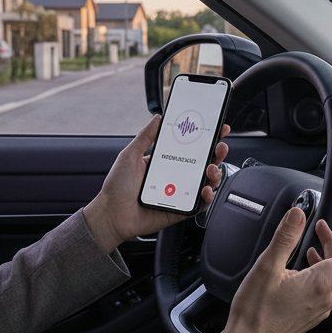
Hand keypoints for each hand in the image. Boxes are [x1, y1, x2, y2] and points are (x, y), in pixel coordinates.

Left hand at [82, 114, 229, 252]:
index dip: (205, 138)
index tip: (216, 128)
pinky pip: (201, 204)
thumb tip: (158, 118)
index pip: (190, 147)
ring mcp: (180, 193)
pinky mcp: (182, 209)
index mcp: (166, 161)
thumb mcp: (130, 155)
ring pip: (207, 182)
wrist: (111, 214)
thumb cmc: (117, 187)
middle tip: (219, 146)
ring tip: (211, 168)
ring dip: (215, 173)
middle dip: (217, 153)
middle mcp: (176, 176)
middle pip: (204, 163)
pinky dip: (208, 196)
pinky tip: (205, 189)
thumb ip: (145, 136)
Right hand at [207, 206, 331, 332]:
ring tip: (322, 230)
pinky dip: (326, 263)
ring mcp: (323, 305)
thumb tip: (298, 214)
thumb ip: (285, 237)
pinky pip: (330, 282)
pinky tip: (310, 256)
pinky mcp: (315, 310)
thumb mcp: (266, 267)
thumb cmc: (256, 313)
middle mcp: (328, 295)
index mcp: (322, 283)